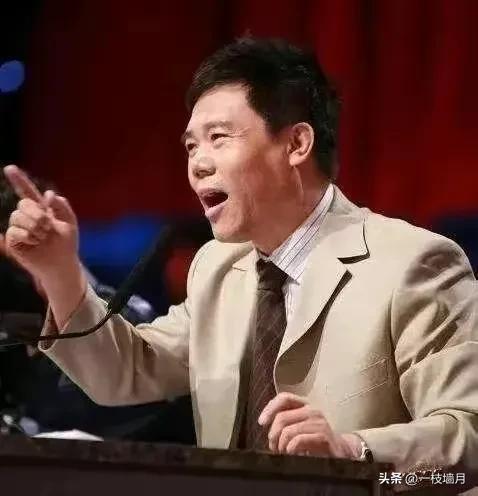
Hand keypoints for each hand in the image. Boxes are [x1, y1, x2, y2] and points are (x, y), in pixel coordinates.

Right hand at [0, 165, 78, 280]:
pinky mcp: (14, 241)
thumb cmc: (67, 243)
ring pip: (17, 216)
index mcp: (42, 209)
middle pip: (23, 204)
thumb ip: (61, 205)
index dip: (19, 180)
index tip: (10, 168)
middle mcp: (28, 216)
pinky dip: (27, 235)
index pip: (28, 192)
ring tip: (43, 237)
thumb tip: (47, 194)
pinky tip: (35, 242)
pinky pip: (14, 231)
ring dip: (34, 226)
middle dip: (37, 214)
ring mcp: (20, 228)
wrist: (63, 263)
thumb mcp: (70, 222)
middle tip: (48, 227)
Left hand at [258, 392, 360, 457]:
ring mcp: (319, 422)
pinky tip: (293, 454)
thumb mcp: (299, 429)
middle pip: (282, 417)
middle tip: (274, 448)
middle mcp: (312, 411)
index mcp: (304, 406)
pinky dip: (290, 449)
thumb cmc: (316, 442)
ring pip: (288, 431)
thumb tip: (265, 423)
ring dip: (281, 445)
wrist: (342, 453)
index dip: (270, 408)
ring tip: (284, 453)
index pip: (284, 398)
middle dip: (273, 435)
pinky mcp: (324, 436)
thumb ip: (286, 422)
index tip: (262, 422)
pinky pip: (298, 440)